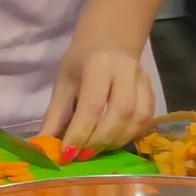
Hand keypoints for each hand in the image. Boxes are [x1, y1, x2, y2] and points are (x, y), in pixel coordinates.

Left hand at [39, 39, 155, 156]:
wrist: (109, 40)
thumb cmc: (81, 62)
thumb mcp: (63, 83)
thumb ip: (56, 115)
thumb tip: (42, 145)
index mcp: (98, 65)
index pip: (92, 105)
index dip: (80, 133)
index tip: (68, 154)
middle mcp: (125, 71)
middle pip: (120, 113)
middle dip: (100, 140)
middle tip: (83, 155)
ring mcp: (142, 80)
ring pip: (138, 118)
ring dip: (117, 140)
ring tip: (97, 150)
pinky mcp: (153, 90)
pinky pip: (147, 119)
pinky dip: (131, 135)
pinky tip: (115, 141)